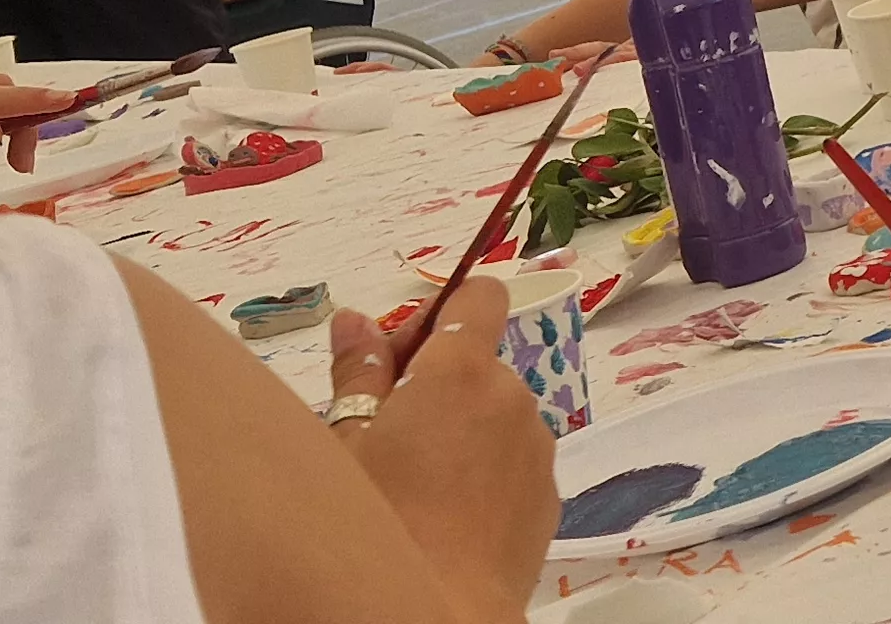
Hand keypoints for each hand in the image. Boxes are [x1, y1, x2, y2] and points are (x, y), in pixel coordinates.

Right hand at [325, 279, 555, 616]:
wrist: (433, 611)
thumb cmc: (376, 525)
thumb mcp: (343, 443)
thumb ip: (356, 372)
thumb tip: (354, 320)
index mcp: (460, 372)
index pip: (478, 297)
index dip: (441, 312)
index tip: (401, 354)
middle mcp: (512, 398)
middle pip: (477, 362)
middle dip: (433, 382)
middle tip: (383, 430)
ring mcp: (536, 448)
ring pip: (495, 415)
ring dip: (459, 430)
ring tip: (412, 482)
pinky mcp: (547, 496)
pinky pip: (512, 462)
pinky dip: (483, 471)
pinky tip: (444, 512)